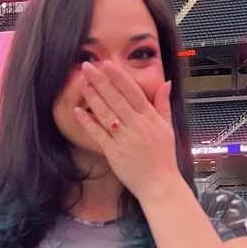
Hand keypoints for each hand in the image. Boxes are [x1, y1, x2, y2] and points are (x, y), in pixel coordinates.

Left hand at [73, 60, 178, 200]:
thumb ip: (163, 104)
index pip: (132, 91)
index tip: (107, 64)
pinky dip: (88, 122)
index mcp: (149, 117)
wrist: (159, 183)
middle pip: (115, 98)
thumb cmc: (164, 157)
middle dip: (100, 80)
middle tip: (87, 66)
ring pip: (105, 113)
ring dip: (92, 96)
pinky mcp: (113, 151)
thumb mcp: (168, 127)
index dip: (118, 77)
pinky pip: (98, 133)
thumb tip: (166, 83)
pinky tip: (78, 110)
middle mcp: (136, 125)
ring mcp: (123, 138)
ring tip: (82, 82)